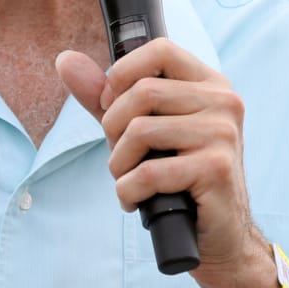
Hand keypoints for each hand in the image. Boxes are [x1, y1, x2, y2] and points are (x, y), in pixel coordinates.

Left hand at [57, 41, 272, 287]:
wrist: (221, 238)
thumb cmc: (179, 181)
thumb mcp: (142, 132)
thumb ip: (106, 97)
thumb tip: (64, 60)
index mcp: (210, 84)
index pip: (160, 49)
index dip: (122, 74)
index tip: (111, 107)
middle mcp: (224, 102)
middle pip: (142, 92)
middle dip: (113, 129)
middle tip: (120, 158)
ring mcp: (223, 134)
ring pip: (140, 131)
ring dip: (119, 165)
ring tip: (128, 181)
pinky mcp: (217, 168)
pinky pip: (149, 172)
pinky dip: (129, 191)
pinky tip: (137, 202)